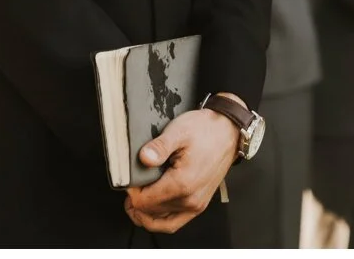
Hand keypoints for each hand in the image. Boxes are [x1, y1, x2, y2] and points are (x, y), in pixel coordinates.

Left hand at [124, 104, 239, 233]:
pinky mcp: (199, 204)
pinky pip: (176, 222)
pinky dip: (160, 219)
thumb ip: (159, 146)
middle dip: (136, 204)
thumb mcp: (178, 131)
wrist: (227, 132)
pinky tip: (151, 207)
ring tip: (134, 201)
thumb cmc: (204, 130)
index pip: (146, 202)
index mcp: (183, 184)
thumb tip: (144, 158)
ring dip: (145, 215)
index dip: (131, 193)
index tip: (126, 180)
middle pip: (152, 214)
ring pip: (163, 223)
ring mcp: (196, 205)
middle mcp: (190, 200)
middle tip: (128, 188)